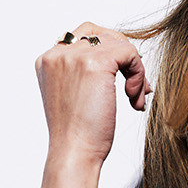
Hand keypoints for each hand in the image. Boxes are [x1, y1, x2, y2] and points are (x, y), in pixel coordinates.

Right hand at [33, 22, 150, 167]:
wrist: (74, 153)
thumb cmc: (76, 134)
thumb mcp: (72, 95)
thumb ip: (82, 73)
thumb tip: (119, 59)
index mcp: (48, 61)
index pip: (83, 37)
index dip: (109, 53)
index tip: (121, 78)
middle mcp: (57, 54)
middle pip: (102, 35)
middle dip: (124, 58)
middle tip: (136, 86)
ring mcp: (75, 56)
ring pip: (119, 44)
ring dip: (135, 70)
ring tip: (135, 97)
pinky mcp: (96, 63)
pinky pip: (130, 54)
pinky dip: (139, 74)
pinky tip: (134, 98)